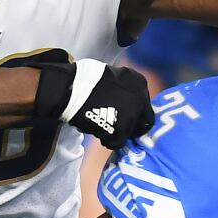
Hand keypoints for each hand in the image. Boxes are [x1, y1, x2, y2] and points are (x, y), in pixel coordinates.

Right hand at [34, 59, 153, 149]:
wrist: (71, 89)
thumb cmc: (86, 78)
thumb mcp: (113, 75)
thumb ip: (124, 88)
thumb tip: (128, 100)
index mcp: (139, 83)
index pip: (146, 108)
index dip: (135, 115)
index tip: (125, 118)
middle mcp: (140, 98)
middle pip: (139, 123)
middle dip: (127, 126)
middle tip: (114, 126)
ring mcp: (132, 115)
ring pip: (128, 132)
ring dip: (117, 132)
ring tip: (102, 126)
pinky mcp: (121, 129)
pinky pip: (117, 142)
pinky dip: (108, 140)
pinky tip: (98, 131)